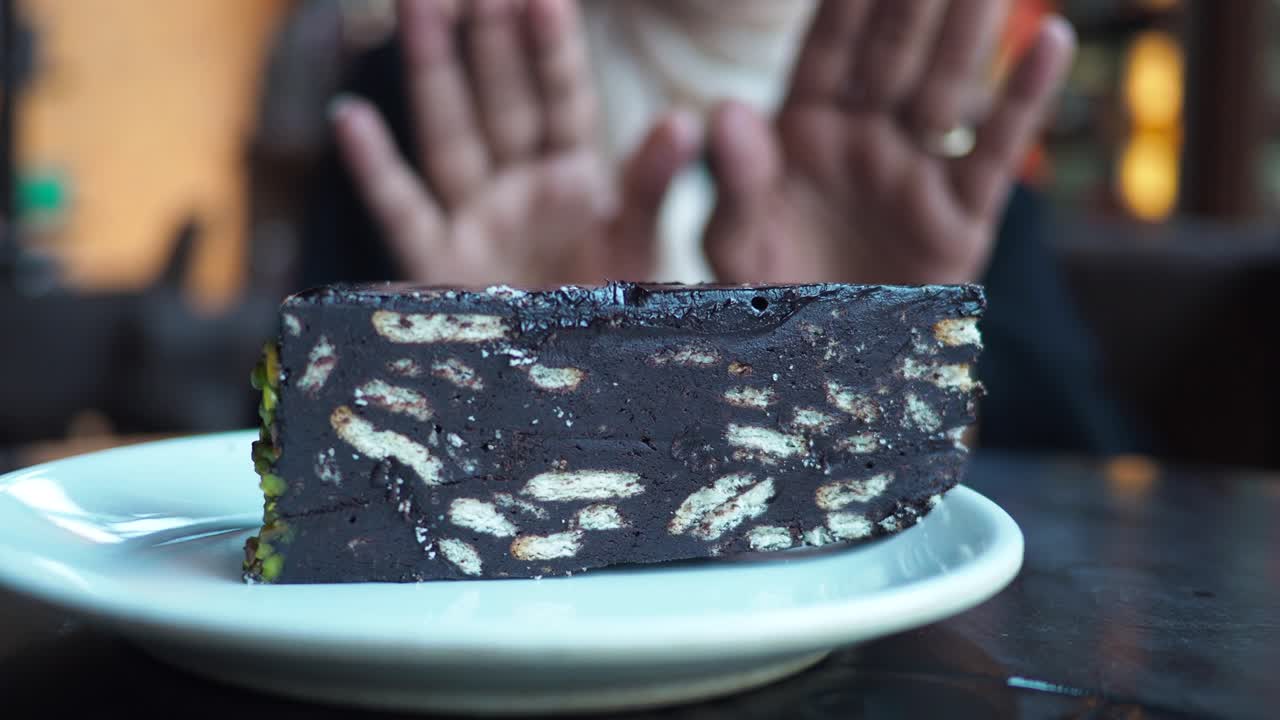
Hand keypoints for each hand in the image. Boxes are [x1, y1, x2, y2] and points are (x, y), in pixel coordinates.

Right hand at [331, 0, 697, 287]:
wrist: (582, 397)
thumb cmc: (617, 323)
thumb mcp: (642, 253)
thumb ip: (651, 189)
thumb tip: (681, 122)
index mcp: (575, 181)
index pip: (562, 101)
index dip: (551, 50)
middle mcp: (520, 191)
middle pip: (499, 102)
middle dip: (486, 39)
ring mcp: (476, 222)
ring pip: (448, 135)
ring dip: (432, 73)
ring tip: (416, 7)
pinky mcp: (439, 267)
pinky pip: (403, 211)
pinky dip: (374, 168)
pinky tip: (350, 117)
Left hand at [703, 0, 1074, 284]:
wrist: (822, 382)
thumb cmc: (769, 308)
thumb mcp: (735, 250)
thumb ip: (735, 183)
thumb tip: (728, 111)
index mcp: (799, 136)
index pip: (827, 48)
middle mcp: (860, 142)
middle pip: (893, 51)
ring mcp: (912, 175)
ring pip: (946, 87)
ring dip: (969, 26)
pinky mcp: (958, 219)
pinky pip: (993, 152)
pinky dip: (1023, 98)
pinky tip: (1050, 38)